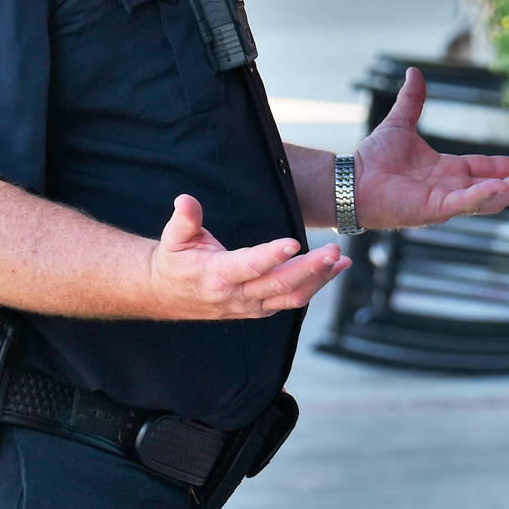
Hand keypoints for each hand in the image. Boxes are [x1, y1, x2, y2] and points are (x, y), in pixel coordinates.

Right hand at [149, 194, 348, 319]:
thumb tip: (185, 200)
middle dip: (310, 269)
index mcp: (217, 275)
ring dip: (319, 279)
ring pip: (292, 297)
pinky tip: (336, 269)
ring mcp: (251, 306)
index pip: (249, 266)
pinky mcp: (260, 308)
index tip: (295, 242)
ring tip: (341, 259)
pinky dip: (316, 285)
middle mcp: (238, 296)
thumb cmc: (174, 262)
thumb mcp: (173, 238)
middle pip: (280, 286)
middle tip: (334, 250)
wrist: (166, 295)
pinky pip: (292, 300)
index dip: (272, 256)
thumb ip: (185, 220)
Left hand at [352, 67, 508, 228]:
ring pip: (490, 199)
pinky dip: (486, 195)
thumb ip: (413, 101)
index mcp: (448, 172)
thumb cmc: (373, 158)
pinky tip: (504, 188)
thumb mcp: (401, 124)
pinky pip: (466, 203)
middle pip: (498, 189)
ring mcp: (445, 202)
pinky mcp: (434, 210)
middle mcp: (451, 189)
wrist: (351, 179)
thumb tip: (414, 72)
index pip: (488, 169)